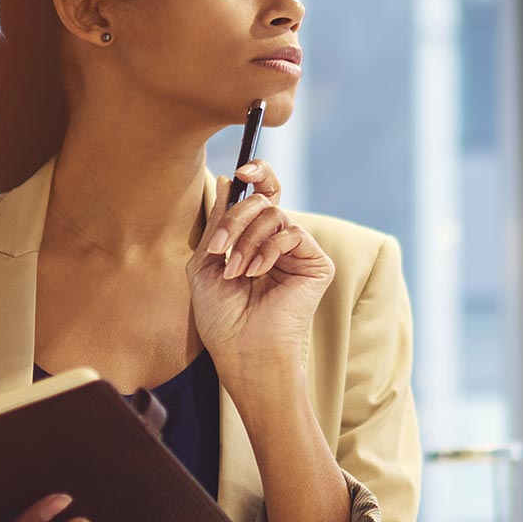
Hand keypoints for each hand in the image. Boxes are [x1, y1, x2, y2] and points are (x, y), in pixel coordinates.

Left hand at [187, 159, 333, 384]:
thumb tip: (226, 179)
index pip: (261, 195)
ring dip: (247, 240)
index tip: (241, 170)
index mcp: (254, 239)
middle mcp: (278, 241)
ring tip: (236, 271)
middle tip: (220, 248)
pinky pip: (292, 233)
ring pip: (274, 214)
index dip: (257, 174)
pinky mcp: (316, 263)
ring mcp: (298, 251)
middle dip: (235, 218)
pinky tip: (256, 273)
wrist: (242, 350)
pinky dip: (268, 249)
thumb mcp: (206, 263)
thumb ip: (218, 223)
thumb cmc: (221, 317)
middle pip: (263, 199)